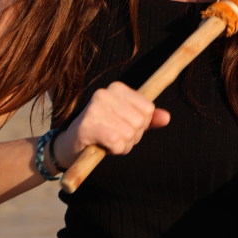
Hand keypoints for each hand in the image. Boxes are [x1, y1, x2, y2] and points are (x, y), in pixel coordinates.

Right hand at [52, 82, 169, 169]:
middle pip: (140, 122)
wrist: (70, 146)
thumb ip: (148, 119)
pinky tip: (105, 148)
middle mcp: (104, 93)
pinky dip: (115, 149)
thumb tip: (167, 118)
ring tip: (109, 143)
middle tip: (116, 138)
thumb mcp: (128, 122)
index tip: (126, 127)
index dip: (142, 124)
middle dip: (133, 137)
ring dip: (124, 146)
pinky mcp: (86, 126)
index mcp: (117, 88)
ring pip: (129, 133)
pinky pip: (116, 141)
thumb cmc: (103, 132)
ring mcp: (94, 108)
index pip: (149, 108)